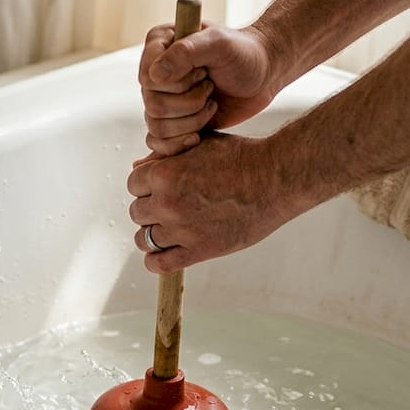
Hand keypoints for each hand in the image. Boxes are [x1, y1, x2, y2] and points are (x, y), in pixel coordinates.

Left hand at [127, 133, 298, 273]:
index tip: (160, 188)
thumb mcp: (199, 145)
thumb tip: (139, 166)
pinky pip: (160, 264)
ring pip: (144, 239)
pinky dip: (155, 261)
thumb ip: (166, 156)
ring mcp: (182, 229)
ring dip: (152, 234)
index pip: (133, 184)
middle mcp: (167, 203)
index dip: (147, 185)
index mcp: (164, 174)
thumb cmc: (240, 156)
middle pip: (137, 212)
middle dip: (150, 208)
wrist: (275, 178)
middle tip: (170, 207)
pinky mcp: (199, 250)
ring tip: (168, 230)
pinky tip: (163, 253)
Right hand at [139, 23, 279, 155]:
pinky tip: (199, 134)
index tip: (203, 72)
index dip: (177, 83)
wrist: (263, 75)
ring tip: (211, 105)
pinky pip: (158, 142)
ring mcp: (163, 98)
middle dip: (189, 103)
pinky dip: (178, 144)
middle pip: (153, 105)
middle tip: (210, 88)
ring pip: (157, 127)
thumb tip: (154, 76)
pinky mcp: (173, 122)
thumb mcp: (219, 43)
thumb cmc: (244, 53)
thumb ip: (185, 53)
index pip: (148, 76)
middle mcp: (156, 72)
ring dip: (191, 121)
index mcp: (160, 45)